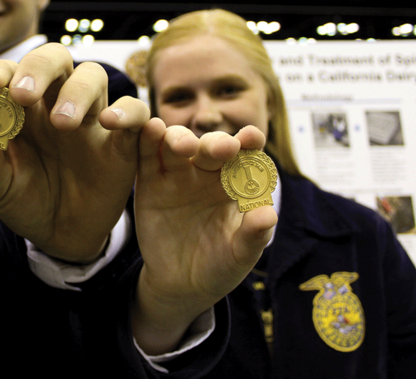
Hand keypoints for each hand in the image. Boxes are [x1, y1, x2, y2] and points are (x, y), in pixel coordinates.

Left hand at [0, 43, 149, 262]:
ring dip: (77, 90)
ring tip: (62, 122)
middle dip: (38, 68)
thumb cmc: (27, 201)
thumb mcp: (1, 191)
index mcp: (22, 107)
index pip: (11, 72)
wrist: (62, 234)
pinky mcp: (122, 140)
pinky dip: (127, 111)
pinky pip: (135, 111)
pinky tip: (110, 123)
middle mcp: (56, 102)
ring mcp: (92, 117)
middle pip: (55, 59)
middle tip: (22, 94)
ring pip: (93, 76)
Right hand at [131, 119, 276, 353]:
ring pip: (177, 145)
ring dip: (179, 139)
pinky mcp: (150, 181)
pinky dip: (146, 141)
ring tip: (183, 145)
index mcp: (236, 182)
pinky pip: (148, 157)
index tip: (252, 138)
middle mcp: (208, 171)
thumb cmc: (219, 265)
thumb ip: (254, 234)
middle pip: (211, 146)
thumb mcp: (240, 255)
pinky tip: (148, 129)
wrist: (182, 285)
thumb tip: (269, 214)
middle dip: (217, 143)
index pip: (247, 156)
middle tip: (223, 147)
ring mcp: (178, 174)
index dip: (249, 143)